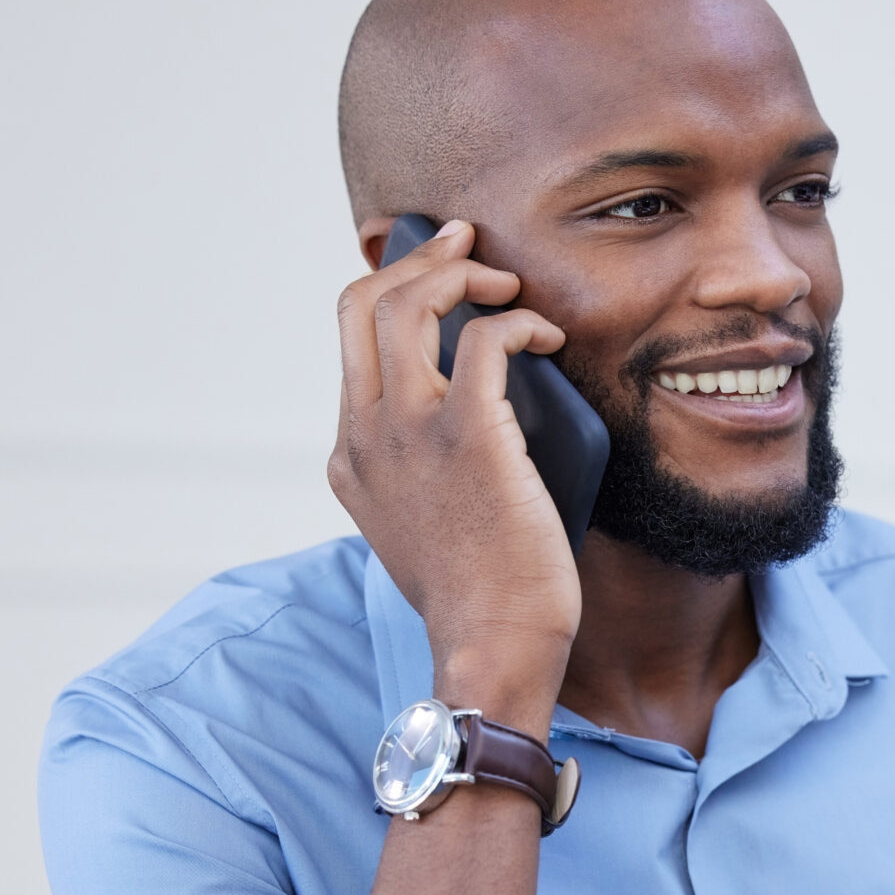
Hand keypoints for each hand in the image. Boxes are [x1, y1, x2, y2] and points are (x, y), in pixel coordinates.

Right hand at [329, 219, 579, 730]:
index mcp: (350, 456)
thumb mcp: (426, 529)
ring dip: (462, 275)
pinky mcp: (468, 435)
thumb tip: (480, 426)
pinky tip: (546, 337)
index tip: (438, 276)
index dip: (392, 292)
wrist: (492, 647)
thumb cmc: (482, 598)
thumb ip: (426, 475)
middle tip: (469, 248)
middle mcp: (366, 435)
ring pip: (408, 303)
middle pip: (361, 302)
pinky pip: (483, 340)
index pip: (349, 342)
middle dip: (417, 258)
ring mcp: (410, 432)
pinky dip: (517, 321)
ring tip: (507, 286)